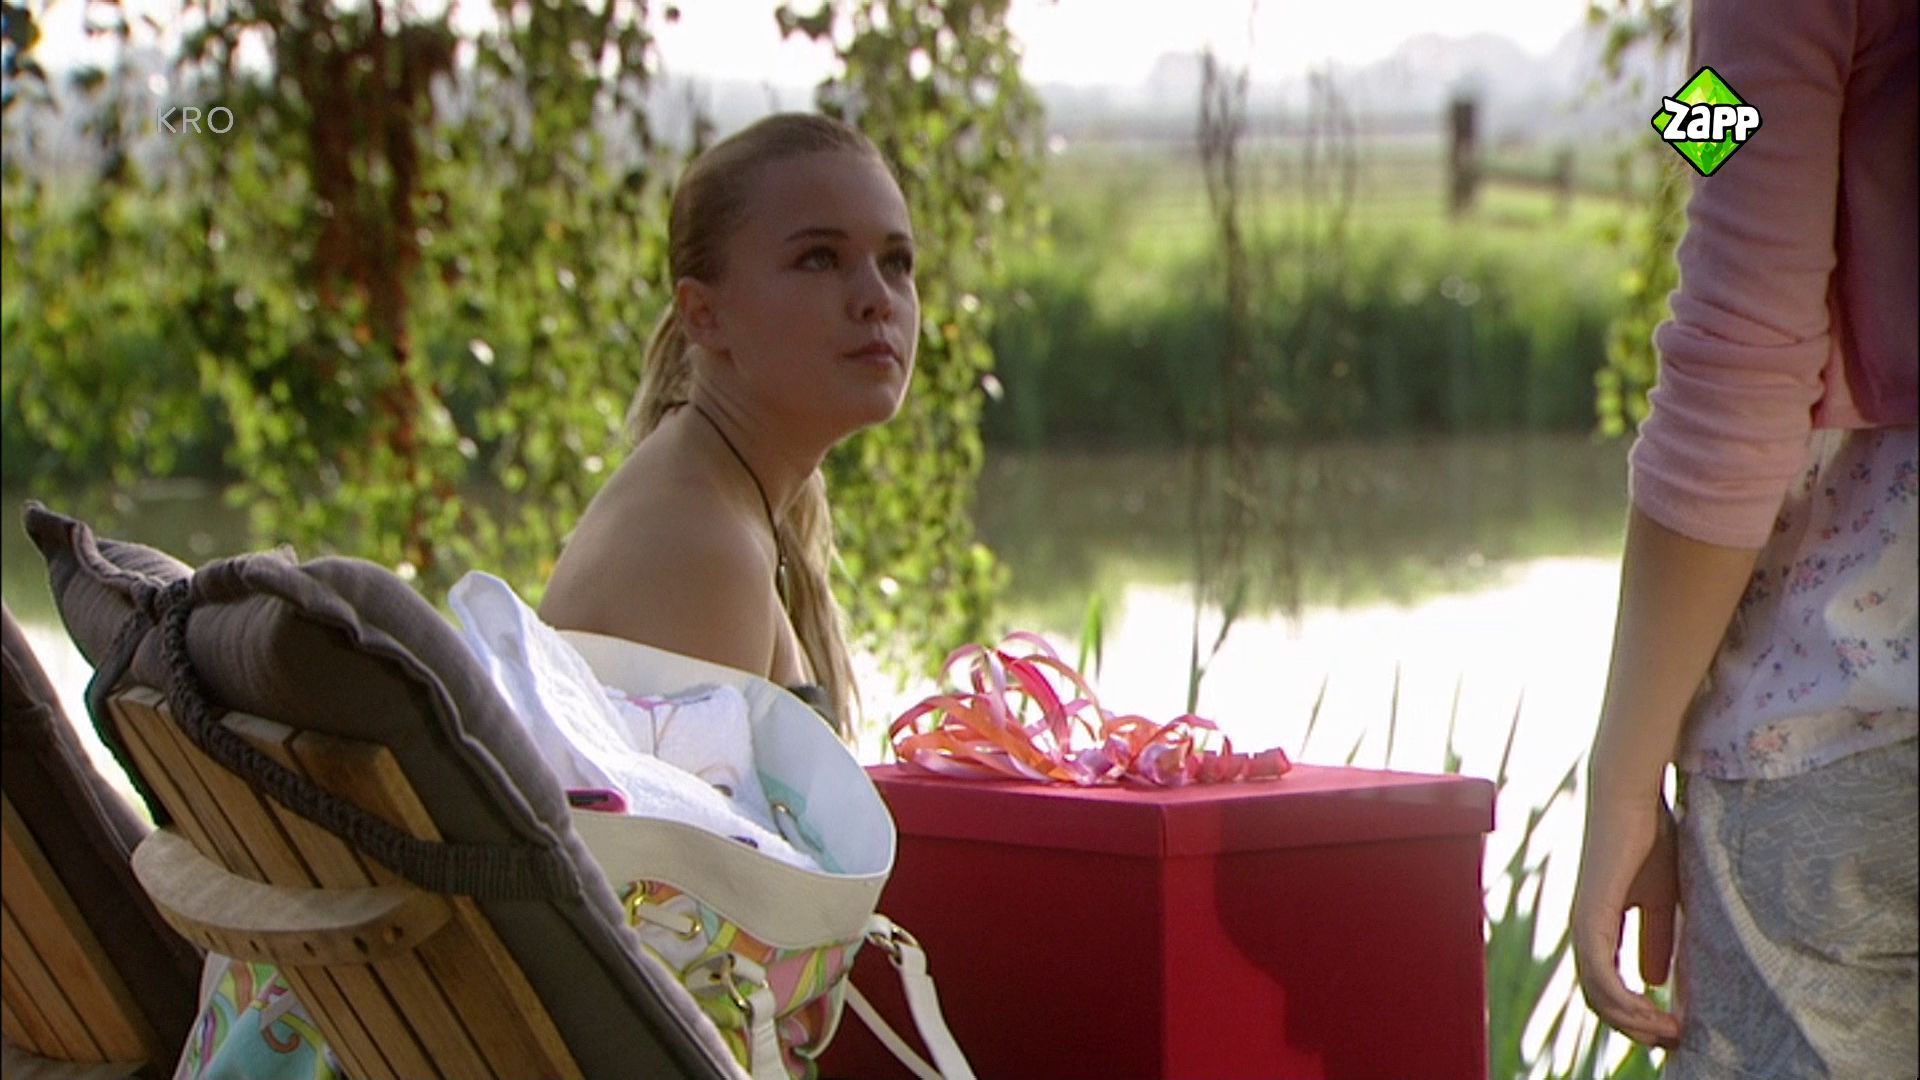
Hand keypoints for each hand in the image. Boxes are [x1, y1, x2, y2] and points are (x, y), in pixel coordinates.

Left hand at [1572, 793, 1682, 1048]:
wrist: (1630, 800)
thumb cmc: (1648, 841)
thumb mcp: (1663, 900)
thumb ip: (1656, 938)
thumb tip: (1655, 980)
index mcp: (1600, 930)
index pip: (1609, 989)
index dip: (1639, 1015)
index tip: (1675, 1029)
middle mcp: (1586, 933)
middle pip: (1601, 1001)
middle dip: (1638, 1029)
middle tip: (1676, 1042)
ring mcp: (1584, 926)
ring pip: (1599, 996)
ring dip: (1635, 1022)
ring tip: (1671, 1033)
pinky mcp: (1590, 916)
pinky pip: (1601, 974)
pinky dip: (1625, 1000)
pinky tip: (1654, 1011)